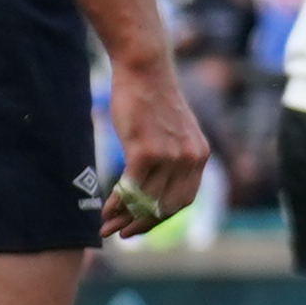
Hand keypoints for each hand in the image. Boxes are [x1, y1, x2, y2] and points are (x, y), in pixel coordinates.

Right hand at [102, 66, 209, 242]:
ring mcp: (169, 156)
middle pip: (166, 206)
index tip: (142, 227)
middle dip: (141, 224)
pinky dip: (116, 203)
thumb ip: (171, 158)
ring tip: (106, 226)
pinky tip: (105, 210)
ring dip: (123, 217)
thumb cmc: (152, 100)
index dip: (161, 217)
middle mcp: (190, 159)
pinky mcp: (146, 150)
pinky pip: (130, 188)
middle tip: (122, 234)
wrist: (145, 70)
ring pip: (145, 200)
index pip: (183, 200)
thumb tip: (151, 189)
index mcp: (200, 156)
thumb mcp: (172, 132)